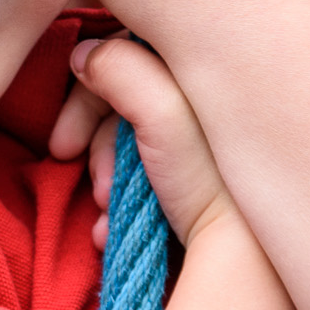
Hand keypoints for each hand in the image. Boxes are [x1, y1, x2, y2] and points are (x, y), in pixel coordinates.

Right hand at [49, 35, 237, 248]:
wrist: (245, 257)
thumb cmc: (208, 184)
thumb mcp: (163, 116)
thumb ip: (121, 70)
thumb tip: (83, 52)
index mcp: (203, 64)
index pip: (125, 53)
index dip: (85, 95)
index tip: (64, 142)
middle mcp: (202, 92)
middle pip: (123, 98)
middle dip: (96, 145)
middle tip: (90, 183)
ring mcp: (201, 133)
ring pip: (130, 138)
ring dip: (106, 176)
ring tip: (110, 211)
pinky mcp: (197, 169)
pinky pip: (145, 167)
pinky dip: (124, 194)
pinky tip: (116, 224)